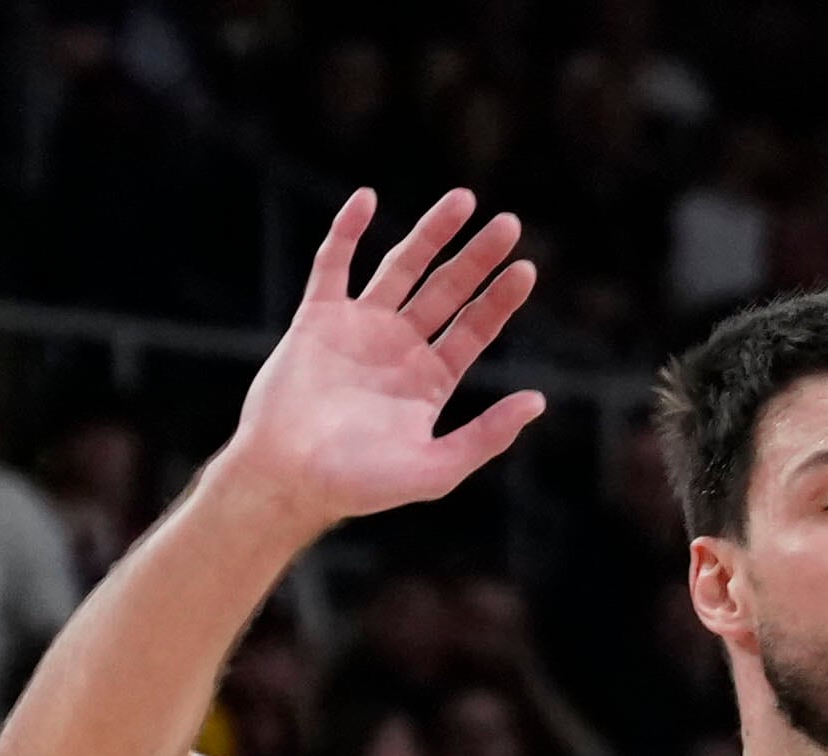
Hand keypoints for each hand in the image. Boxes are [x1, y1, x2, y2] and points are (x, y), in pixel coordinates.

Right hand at [221, 187, 544, 535]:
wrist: (288, 479)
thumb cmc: (361, 484)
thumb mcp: (437, 468)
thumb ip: (487, 435)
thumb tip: (538, 400)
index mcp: (431, 380)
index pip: (475, 328)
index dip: (500, 299)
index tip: (527, 269)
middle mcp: (400, 347)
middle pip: (448, 290)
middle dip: (477, 257)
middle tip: (509, 224)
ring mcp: (358, 328)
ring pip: (401, 267)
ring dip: (431, 233)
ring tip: (464, 199)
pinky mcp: (316, 318)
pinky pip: (333, 264)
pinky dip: (348, 231)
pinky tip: (368, 199)